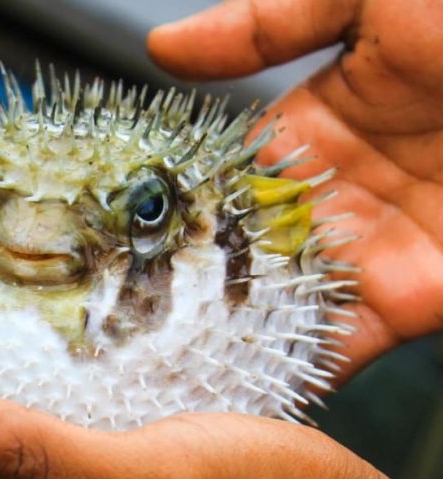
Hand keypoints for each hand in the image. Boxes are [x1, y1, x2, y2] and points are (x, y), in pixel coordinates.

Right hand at [148, 0, 442, 382]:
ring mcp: (373, 248)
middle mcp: (335, 194)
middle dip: (193, 289)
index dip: (177, 213)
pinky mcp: (416, 297)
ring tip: (168, 368)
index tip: (122, 246)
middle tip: (130, 325)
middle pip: (247, 253)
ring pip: (284, 303)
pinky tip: (246, 386)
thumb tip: (163, 47)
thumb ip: (265, 22)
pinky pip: (344, 342)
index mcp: (314, 127)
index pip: (226, 182)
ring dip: (233, 335)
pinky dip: (299, 367)